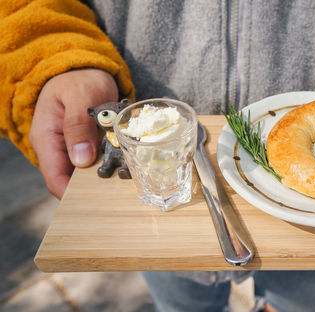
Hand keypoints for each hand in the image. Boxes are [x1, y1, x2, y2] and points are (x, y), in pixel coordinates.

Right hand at [29, 69, 118, 198]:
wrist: (87, 70)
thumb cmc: (80, 79)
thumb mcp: (80, 95)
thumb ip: (78, 125)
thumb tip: (81, 160)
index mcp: (47, 138)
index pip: (54, 177)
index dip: (70, 194)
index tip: (93, 202)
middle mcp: (57, 148)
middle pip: (70, 180)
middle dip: (91, 190)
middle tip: (116, 194)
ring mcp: (72, 148)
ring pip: (85, 174)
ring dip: (102, 178)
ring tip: (124, 182)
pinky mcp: (87, 146)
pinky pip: (96, 162)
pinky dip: (109, 165)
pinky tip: (125, 167)